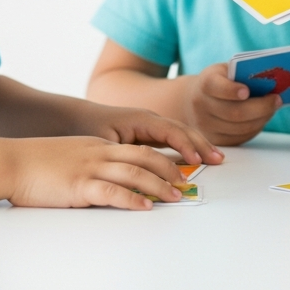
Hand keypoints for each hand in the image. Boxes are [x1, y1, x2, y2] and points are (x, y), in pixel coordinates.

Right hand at [8, 136, 191, 209]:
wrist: (9, 161)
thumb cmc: (35, 163)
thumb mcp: (71, 156)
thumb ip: (91, 163)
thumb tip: (109, 180)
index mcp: (99, 145)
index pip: (140, 147)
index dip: (164, 157)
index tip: (179, 169)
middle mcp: (99, 152)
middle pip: (145, 156)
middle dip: (170, 169)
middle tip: (185, 184)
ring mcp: (89, 167)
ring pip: (134, 172)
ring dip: (158, 185)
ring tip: (175, 197)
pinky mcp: (78, 184)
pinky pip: (112, 191)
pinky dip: (132, 199)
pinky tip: (145, 207)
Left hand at [71, 101, 221, 165]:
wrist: (70, 118)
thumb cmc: (85, 128)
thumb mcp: (102, 142)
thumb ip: (123, 155)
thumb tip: (139, 171)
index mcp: (140, 119)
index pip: (171, 131)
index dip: (186, 145)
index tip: (198, 160)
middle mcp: (149, 119)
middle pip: (182, 130)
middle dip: (201, 144)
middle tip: (218, 159)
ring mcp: (149, 126)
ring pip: (180, 134)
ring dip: (198, 145)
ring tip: (215, 158)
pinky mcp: (147, 134)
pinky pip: (172, 139)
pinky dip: (186, 148)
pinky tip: (195, 159)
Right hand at [182, 63, 279, 145]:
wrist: (194, 100)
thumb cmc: (219, 81)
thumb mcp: (226, 71)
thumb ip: (243, 73)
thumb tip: (273, 79)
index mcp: (205, 84)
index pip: (216, 87)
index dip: (232, 90)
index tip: (247, 91)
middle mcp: (202, 106)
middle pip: (234, 112)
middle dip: (260, 107)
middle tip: (277, 100)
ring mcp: (206, 126)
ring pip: (240, 128)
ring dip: (262, 118)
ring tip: (272, 108)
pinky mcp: (215, 140)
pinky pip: (240, 137)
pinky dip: (255, 128)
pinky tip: (262, 118)